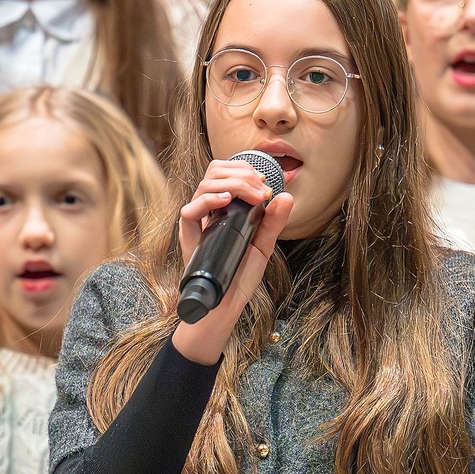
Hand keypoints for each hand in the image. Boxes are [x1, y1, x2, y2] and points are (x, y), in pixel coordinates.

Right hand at [169, 159, 294, 366]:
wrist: (227, 303)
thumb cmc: (241, 275)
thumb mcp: (263, 245)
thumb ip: (274, 221)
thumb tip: (285, 196)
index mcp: (225, 208)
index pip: (227, 173)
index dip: (244, 169)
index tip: (264, 181)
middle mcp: (209, 211)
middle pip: (214, 172)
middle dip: (240, 173)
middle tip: (260, 188)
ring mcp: (198, 222)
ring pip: (203, 185)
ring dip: (231, 183)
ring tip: (251, 195)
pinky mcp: (188, 237)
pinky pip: (189, 210)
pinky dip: (207, 200)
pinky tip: (225, 200)